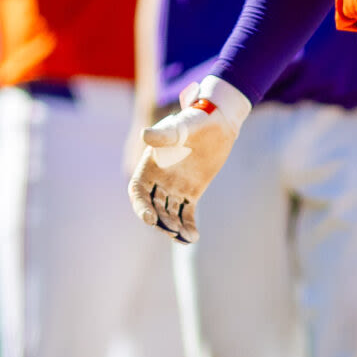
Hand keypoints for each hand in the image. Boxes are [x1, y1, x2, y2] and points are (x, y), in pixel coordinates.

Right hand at [129, 89, 243, 241]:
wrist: (218, 122)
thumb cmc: (196, 119)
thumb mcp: (182, 125)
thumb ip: (166, 133)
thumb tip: (145, 135)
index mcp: (149, 165)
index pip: (137, 191)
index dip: (140, 206)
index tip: (149, 218)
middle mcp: (159, 180)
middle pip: (152, 207)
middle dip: (160, 221)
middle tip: (172, 230)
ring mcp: (174, 188)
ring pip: (169, 214)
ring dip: (174, 227)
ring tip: (187, 236)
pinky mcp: (191, 194)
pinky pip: (186, 215)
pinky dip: (188, 227)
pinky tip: (194, 237)